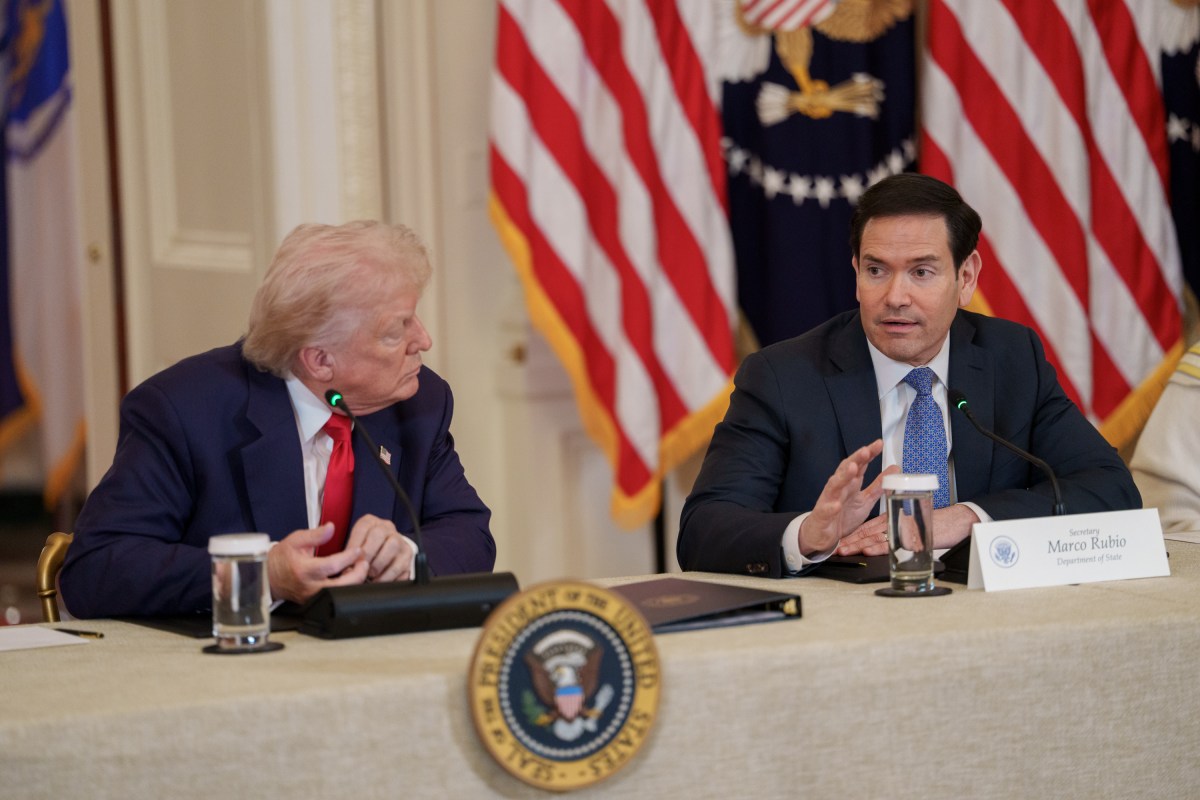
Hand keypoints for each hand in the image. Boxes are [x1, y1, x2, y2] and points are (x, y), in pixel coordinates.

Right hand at [267, 523, 368, 603]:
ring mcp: (313, 597)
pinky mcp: (315, 602)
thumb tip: (331, 527)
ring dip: (354, 581)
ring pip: (341, 594)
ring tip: (357, 567)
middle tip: (364, 562)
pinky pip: (336, 596)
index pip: (332, 566)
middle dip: (358, 574)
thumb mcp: (296, 540)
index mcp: (304, 570)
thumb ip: (315, 534)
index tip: (358, 550)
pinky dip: (346, 587)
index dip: (348, 557)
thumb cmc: (282, 557)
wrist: (269, 576)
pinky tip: (349, 576)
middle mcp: (310, 587)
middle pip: (342, 586)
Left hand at [343, 513, 414, 582]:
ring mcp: (400, 540)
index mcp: (370, 522)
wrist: (383, 554)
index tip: (349, 560)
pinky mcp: (408, 555)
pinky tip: (379, 581)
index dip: (354, 545)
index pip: (363, 527)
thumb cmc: (364, 552)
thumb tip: (347, 571)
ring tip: (371, 576)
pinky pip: (401, 564)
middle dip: (368, 554)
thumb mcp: (354, 548)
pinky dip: (389, 576)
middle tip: (361, 568)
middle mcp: (386, 528)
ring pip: (393, 546)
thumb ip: (349, 555)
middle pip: (379, 533)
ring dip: (379, 565)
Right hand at [798, 441, 891, 555]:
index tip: (879, 444)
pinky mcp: (822, 515)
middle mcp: (839, 489)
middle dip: (855, 459)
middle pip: (846, 470)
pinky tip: (836, 505)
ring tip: (852, 468)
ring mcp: (829, 500)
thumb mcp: (865, 500)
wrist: (822, 535)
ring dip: (843, 476)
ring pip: (834, 485)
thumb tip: (895, 468)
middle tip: (865, 451)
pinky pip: (826, 510)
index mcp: (851, 484)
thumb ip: (879, 485)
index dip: (868, 454)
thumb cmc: (842, 515)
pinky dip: (830, 507)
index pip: (859, 465)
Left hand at [837, 503, 981, 555]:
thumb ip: (897, 532)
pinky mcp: (910, 537)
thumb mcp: (912, 526)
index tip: (841, 541)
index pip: (868, 527)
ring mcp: (901, 529)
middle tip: (836, 548)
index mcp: (892, 519)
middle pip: (867, 531)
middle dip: (850, 540)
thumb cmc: (935, 524)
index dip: (853, 534)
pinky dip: (878, 546)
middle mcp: (894, 522)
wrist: (956, 522)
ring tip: (844, 550)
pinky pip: (892, 541)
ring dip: (858, 544)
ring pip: (875, 536)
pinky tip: (867, 550)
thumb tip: (884, 544)